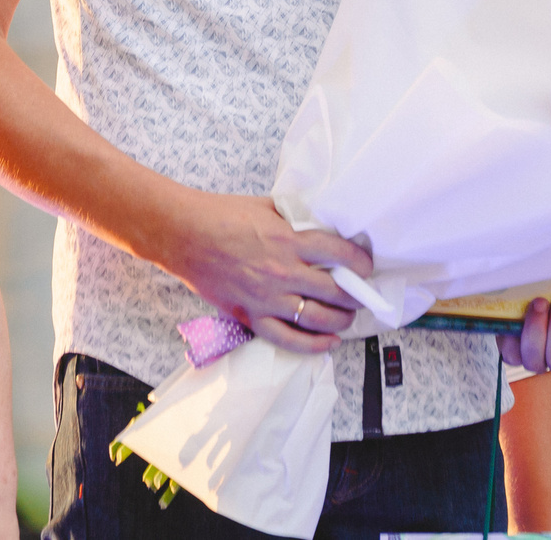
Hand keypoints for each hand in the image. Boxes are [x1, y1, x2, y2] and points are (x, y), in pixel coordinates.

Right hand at [151, 192, 372, 354]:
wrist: (184, 234)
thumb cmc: (222, 215)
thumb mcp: (268, 206)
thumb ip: (297, 218)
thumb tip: (323, 223)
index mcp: (290, 240)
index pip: (341, 254)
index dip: (361, 262)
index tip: (366, 266)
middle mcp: (284, 272)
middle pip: (336, 292)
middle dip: (356, 295)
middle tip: (362, 294)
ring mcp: (268, 298)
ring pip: (318, 319)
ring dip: (341, 320)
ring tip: (347, 317)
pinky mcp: (251, 316)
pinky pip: (289, 340)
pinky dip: (314, 345)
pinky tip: (329, 342)